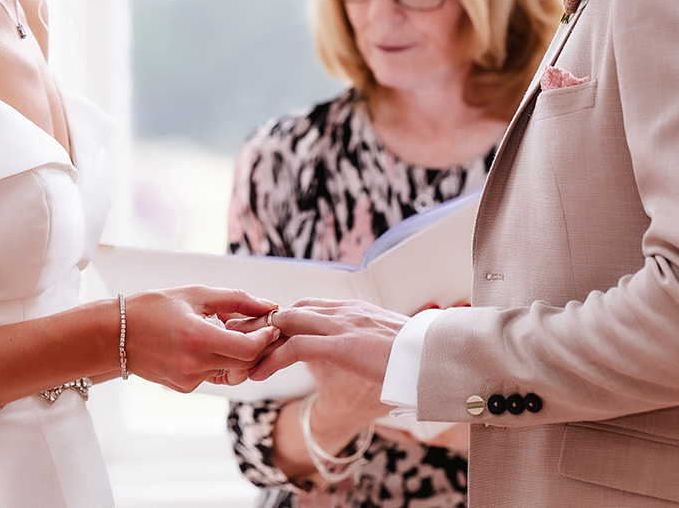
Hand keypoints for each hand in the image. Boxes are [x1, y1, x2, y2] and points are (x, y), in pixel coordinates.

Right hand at [125, 287, 278, 392]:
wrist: (115, 335)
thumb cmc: (153, 308)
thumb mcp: (196, 295)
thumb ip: (237, 300)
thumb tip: (270, 306)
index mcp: (197, 338)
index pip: (248, 349)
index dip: (265, 339)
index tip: (270, 324)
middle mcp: (194, 364)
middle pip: (245, 364)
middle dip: (257, 346)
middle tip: (257, 327)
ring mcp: (189, 380)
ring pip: (231, 371)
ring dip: (238, 353)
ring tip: (228, 330)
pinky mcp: (184, 388)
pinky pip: (214, 375)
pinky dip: (219, 360)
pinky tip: (207, 342)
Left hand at [248, 298, 407, 387]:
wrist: (439, 357)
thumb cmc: (421, 357)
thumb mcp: (390, 346)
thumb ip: (372, 345)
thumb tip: (370, 358)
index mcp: (355, 310)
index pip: (308, 306)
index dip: (283, 319)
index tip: (264, 334)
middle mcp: (345, 310)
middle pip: (291, 310)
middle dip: (262, 325)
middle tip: (240, 340)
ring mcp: (342, 324)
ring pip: (288, 323)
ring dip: (260, 341)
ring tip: (240, 358)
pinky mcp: (342, 344)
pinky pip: (296, 347)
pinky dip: (272, 359)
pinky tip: (258, 373)